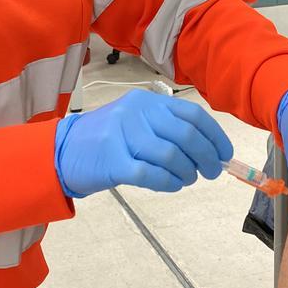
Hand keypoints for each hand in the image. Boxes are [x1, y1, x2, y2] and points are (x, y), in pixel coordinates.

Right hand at [54, 90, 233, 196]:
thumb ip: (168, 129)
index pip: (193, 115)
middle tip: (210, 172)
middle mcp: (137, 113)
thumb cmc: (107, 139)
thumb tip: (208, 149)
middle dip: (206, 157)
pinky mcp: (113, 161)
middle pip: (186, 135)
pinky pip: (151, 174)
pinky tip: (172, 185)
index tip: (224, 154)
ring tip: (186, 179)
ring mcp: (123, 135)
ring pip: (170, 156)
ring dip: (186, 172)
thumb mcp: (137, 121)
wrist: (62, 150)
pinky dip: (168, 182)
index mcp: (148, 101)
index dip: (215, 136)